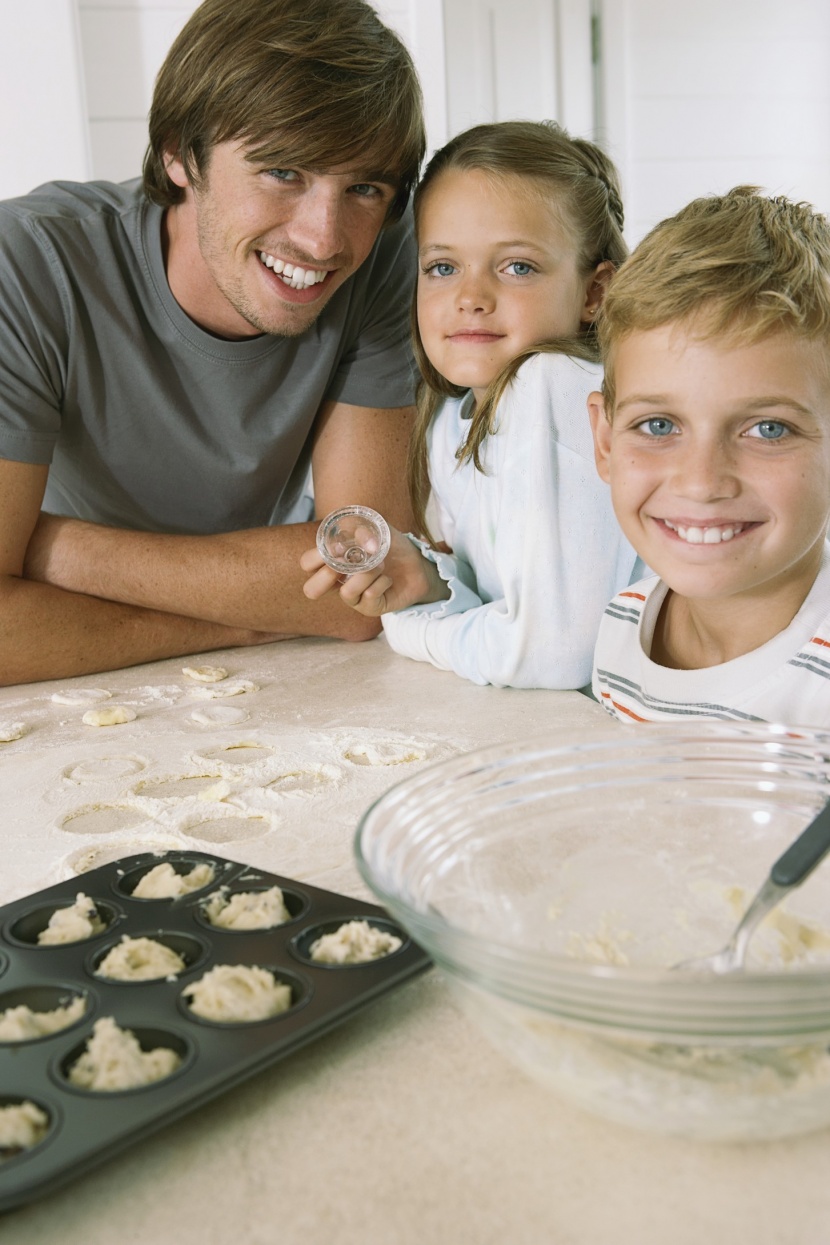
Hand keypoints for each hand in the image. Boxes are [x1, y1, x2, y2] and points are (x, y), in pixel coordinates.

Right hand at [300, 526, 449, 616]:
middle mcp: (338, 582)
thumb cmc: (391, 547)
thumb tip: (363, 543)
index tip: (338, 547)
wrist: (417, 564)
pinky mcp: (370, 608)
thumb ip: (364, 529)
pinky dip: (381, 582)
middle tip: (347, 563)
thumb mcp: (377, 529)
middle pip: (311, 590)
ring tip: (380, 564)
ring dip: (366, 574)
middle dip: (326, 575)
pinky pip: (369, 596)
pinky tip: (388, 578)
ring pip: (345, 592)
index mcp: (333, 561)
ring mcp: (354, 598)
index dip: (316, 556)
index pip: (308, 563)